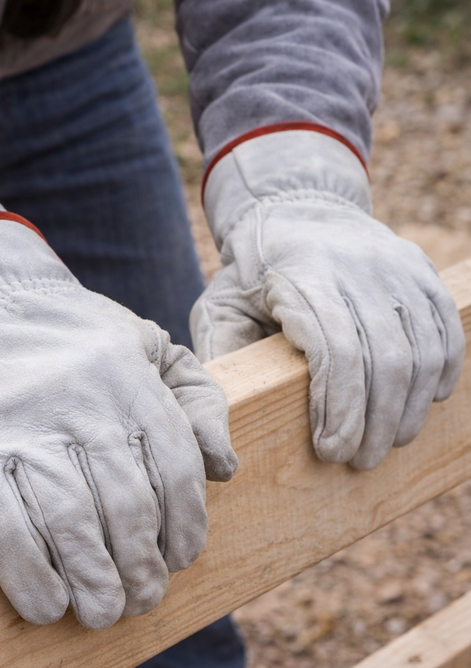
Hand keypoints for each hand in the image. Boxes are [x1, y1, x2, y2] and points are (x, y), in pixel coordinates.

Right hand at [0, 218, 236, 628]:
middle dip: (141, 568)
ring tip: (103, 612)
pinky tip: (47, 605)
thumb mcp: (152, 346)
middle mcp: (83, 404)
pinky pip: (4, 525)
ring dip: (94, 582)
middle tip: (140, 601)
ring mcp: (24, 429)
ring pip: (70, 522)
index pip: (176, 468)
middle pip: (127, 505)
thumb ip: (198, 399)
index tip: (178, 561)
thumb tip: (224, 470)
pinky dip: (29, 574)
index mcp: (132, 380)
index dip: (185, 526)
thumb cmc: (78, 340)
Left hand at [191, 131, 464, 468]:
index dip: (339, 409)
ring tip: (390, 442)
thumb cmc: (252, 273)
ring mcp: (396, 266)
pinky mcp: (421, 270)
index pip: (336, 352)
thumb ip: (223, 355)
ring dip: (409, 408)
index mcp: (304, 276)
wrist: (295, 206)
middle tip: (361, 461)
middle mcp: (357, 267)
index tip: (330, 451)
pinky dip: (442, 372)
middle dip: (377, 422)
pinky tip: (423, 402)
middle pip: (386, 359)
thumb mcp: (221, 306)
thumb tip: (223, 417)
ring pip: (422, 350)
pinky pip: (446, 330)